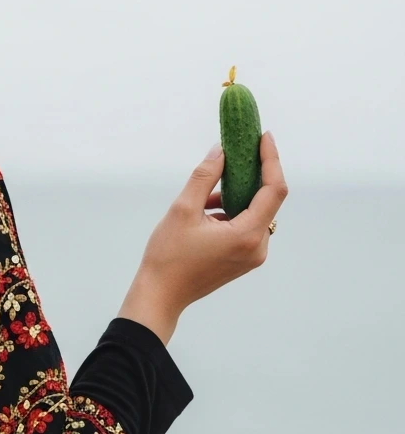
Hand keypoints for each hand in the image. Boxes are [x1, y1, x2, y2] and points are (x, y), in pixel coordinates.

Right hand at [135, 131, 288, 315]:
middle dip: (249, 176)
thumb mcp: (182, 210)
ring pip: (254, 214)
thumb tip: (221, 151)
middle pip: (266, 200)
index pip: (274, 189)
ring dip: (234, 197)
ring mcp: (252, 256)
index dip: (271, 159)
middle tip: (233, 154)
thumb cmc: (168, 257)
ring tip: (203, 196)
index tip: (263, 137)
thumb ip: (204, 177)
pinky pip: (245, 228)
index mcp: (248, 235)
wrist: (160, 296)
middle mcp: (258, 247)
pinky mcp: (242, 260)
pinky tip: (204, 213)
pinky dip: (230, 214)